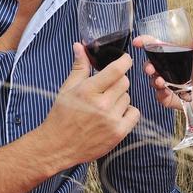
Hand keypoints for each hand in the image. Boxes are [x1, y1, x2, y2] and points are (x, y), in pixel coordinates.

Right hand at [38, 43, 140, 166]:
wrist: (58, 146)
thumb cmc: (61, 116)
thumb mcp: (67, 89)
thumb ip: (79, 67)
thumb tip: (80, 46)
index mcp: (88, 91)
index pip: (116, 70)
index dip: (124, 61)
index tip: (126, 59)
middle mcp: (102, 105)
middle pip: (124, 82)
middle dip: (117, 82)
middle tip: (106, 88)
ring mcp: (111, 120)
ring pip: (128, 97)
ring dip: (120, 98)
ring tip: (105, 106)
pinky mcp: (118, 133)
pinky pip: (134, 114)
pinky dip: (127, 112)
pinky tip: (114, 115)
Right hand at [134, 35, 192, 117]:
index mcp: (173, 57)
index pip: (156, 48)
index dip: (145, 43)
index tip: (137, 42)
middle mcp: (167, 70)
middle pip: (150, 65)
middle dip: (147, 66)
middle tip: (150, 68)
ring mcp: (167, 84)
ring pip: (153, 81)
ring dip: (154, 81)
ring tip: (159, 81)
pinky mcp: (169, 97)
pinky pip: (160, 96)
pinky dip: (161, 94)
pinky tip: (166, 91)